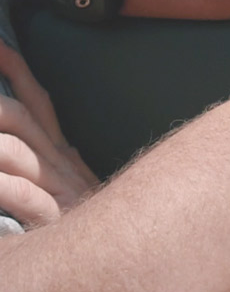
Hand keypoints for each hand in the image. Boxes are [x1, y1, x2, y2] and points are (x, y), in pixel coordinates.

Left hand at [0, 43, 97, 226]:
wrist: (129, 246)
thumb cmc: (95, 220)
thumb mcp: (76, 182)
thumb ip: (58, 158)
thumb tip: (44, 138)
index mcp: (63, 153)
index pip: (39, 103)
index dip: (18, 72)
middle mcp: (59, 165)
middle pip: (23, 119)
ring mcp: (56, 189)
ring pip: (17, 151)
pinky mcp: (53, 217)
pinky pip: (22, 195)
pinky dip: (2, 184)